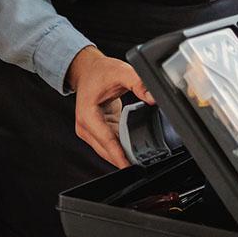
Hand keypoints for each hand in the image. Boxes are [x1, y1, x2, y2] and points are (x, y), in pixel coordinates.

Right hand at [66, 46, 155, 167]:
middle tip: (146, 162)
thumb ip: (138, 83)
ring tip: (143, 154)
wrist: (87, 69)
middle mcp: (85, 127)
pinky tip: (134, 145)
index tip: (133, 168)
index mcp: (87, 115)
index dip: (121, 156)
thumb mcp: (120, 72)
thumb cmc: (99, 71)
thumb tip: (153, 98)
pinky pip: (111, 145)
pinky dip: (122, 146)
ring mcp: (89, 131)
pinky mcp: (96, 132)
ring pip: (109, 151)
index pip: (107, 141)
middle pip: (107, 151)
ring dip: (124, 153)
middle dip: (125, 158)